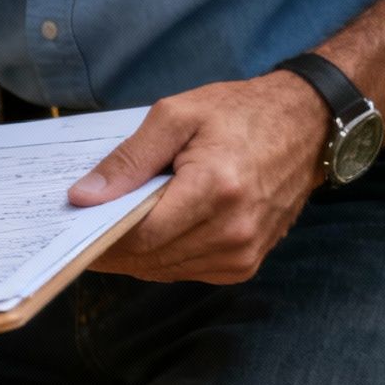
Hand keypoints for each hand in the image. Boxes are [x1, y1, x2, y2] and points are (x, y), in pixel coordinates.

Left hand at [69, 72, 329, 283]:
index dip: (101, 236)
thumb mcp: (177, 116)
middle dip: (112, 245)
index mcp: (217, 189)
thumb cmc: (241, 112)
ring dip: (136, 253)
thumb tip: (83, 197)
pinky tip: (158, 229)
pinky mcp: (245, 265)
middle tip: (88, 225)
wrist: (309, 124)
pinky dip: (163, 255)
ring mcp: (243, 253)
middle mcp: (233, 230)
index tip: (75, 225)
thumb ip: (128, 159)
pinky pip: (184, 271)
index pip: (140, 235)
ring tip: (122, 222)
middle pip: (147, 258)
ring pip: (162, 270)